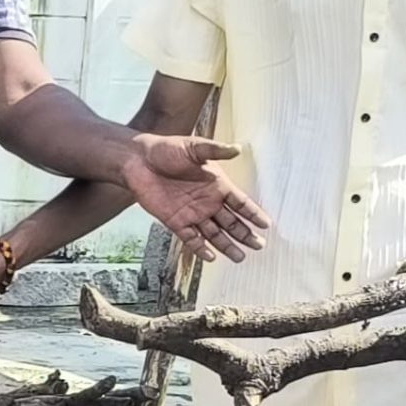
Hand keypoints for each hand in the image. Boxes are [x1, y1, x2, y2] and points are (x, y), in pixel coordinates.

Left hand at [120, 134, 268, 263]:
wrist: (139, 161)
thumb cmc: (167, 150)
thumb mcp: (194, 147)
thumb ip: (216, 150)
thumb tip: (237, 148)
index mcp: (217, 185)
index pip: (240, 203)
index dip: (253, 213)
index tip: (266, 225)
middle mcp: (208, 202)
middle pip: (231, 222)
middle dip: (245, 234)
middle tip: (259, 246)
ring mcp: (192, 213)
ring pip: (214, 234)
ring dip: (227, 245)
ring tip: (240, 257)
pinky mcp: (175, 221)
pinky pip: (190, 238)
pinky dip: (200, 248)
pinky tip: (211, 257)